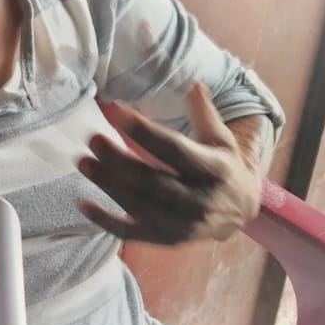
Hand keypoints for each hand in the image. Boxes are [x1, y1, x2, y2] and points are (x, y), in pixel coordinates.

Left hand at [77, 83, 263, 244]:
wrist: (241, 210)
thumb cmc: (224, 167)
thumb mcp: (222, 138)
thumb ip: (204, 114)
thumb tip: (193, 85)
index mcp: (213, 170)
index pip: (174, 150)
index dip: (144, 132)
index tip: (116, 113)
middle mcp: (199, 200)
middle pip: (152, 181)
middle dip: (119, 160)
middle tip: (93, 139)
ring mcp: (182, 224)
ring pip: (139, 206)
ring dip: (108, 185)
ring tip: (84, 163)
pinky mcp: (167, 239)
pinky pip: (132, 234)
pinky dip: (106, 221)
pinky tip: (83, 204)